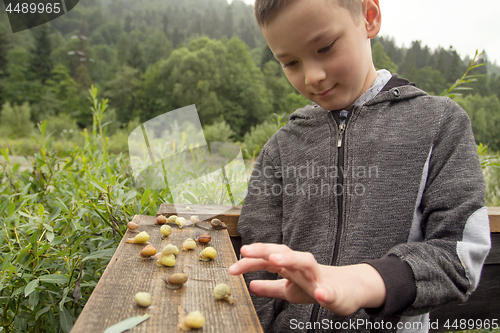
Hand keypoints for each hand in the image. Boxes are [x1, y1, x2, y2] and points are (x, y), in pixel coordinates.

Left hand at [228, 243, 385, 315]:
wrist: (349, 290)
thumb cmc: (316, 286)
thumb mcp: (289, 289)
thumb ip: (270, 287)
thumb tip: (250, 285)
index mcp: (290, 267)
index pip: (267, 260)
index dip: (249, 262)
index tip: (231, 268)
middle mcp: (302, 267)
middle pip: (283, 252)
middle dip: (264, 249)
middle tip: (246, 250)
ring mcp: (318, 276)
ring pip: (305, 262)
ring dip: (290, 258)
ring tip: (275, 259)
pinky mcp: (334, 290)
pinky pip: (330, 290)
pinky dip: (325, 291)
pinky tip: (321, 294)